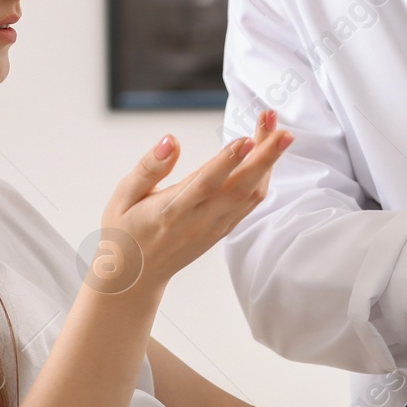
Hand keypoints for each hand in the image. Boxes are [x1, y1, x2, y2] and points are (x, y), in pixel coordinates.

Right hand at [99, 110, 292, 290]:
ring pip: (251, 195)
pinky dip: (264, 179)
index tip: (248, 138)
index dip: (228, 161)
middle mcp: (199, 220)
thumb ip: (149, 167)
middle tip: (283, 130)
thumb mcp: (124, 195)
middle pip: (240, 187)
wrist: (135, 276)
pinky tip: (267, 158)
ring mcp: (215, 227)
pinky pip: (250, 204)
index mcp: (172, 210)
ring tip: (279, 134)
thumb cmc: (125, 232)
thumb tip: (171, 141)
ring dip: (269, 164)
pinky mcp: (223, 230)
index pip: (206, 183)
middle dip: (265, 157)